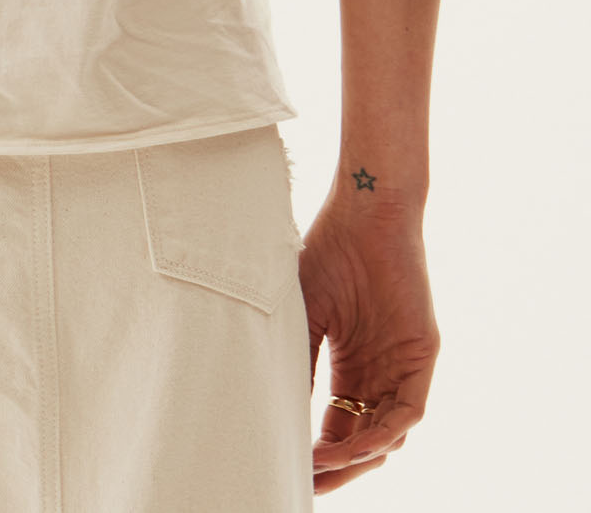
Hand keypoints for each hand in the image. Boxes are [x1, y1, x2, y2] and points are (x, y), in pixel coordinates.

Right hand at [300, 195, 439, 495]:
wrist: (364, 210)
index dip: (315, 453)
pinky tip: (353, 444)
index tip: (286, 469)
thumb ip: (297, 364)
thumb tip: (273, 413)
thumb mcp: (301, 315)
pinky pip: (407, 412)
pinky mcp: (422, 356)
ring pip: (385, 435)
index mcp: (350, 365)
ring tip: (320, 469)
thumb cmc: (328, 251)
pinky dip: (382, 434)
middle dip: (335, 468)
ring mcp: (402, 366)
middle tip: (306, 486)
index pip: (336, 427)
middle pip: (361, 441)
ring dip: (355, 458)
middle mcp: (378, 373)